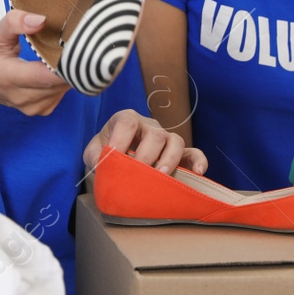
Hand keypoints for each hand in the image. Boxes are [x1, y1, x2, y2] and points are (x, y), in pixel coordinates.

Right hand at [0, 10, 71, 117]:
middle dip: (72, 60)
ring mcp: (34, 107)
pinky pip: (63, 92)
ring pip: (67, 87)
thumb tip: (42, 19)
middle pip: (62, 81)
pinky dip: (65, 78)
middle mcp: (23, 97)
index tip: (77, 42)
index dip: (68, 60)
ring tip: (64, 49)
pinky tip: (56, 64)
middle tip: (75, 38)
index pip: (48, 75)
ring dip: (70, 68)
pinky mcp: (42, 109)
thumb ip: (15, 22)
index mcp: (10, 77)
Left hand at [84, 109, 206, 174]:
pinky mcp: (179, 153)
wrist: (117, 156)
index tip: (115, 155)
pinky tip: (198, 172)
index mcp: (127, 119)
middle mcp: (149, 126)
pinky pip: (193, 153)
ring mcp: (166, 138)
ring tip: (162, 175)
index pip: (127, 121)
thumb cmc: (106, 150)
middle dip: (147, 155)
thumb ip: (94, 155)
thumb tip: (102, 163)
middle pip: (155, 134)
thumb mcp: (94, 151)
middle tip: (139, 173)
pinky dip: (199, 161)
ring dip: (170, 158)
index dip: (122, 137)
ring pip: (175, 141)